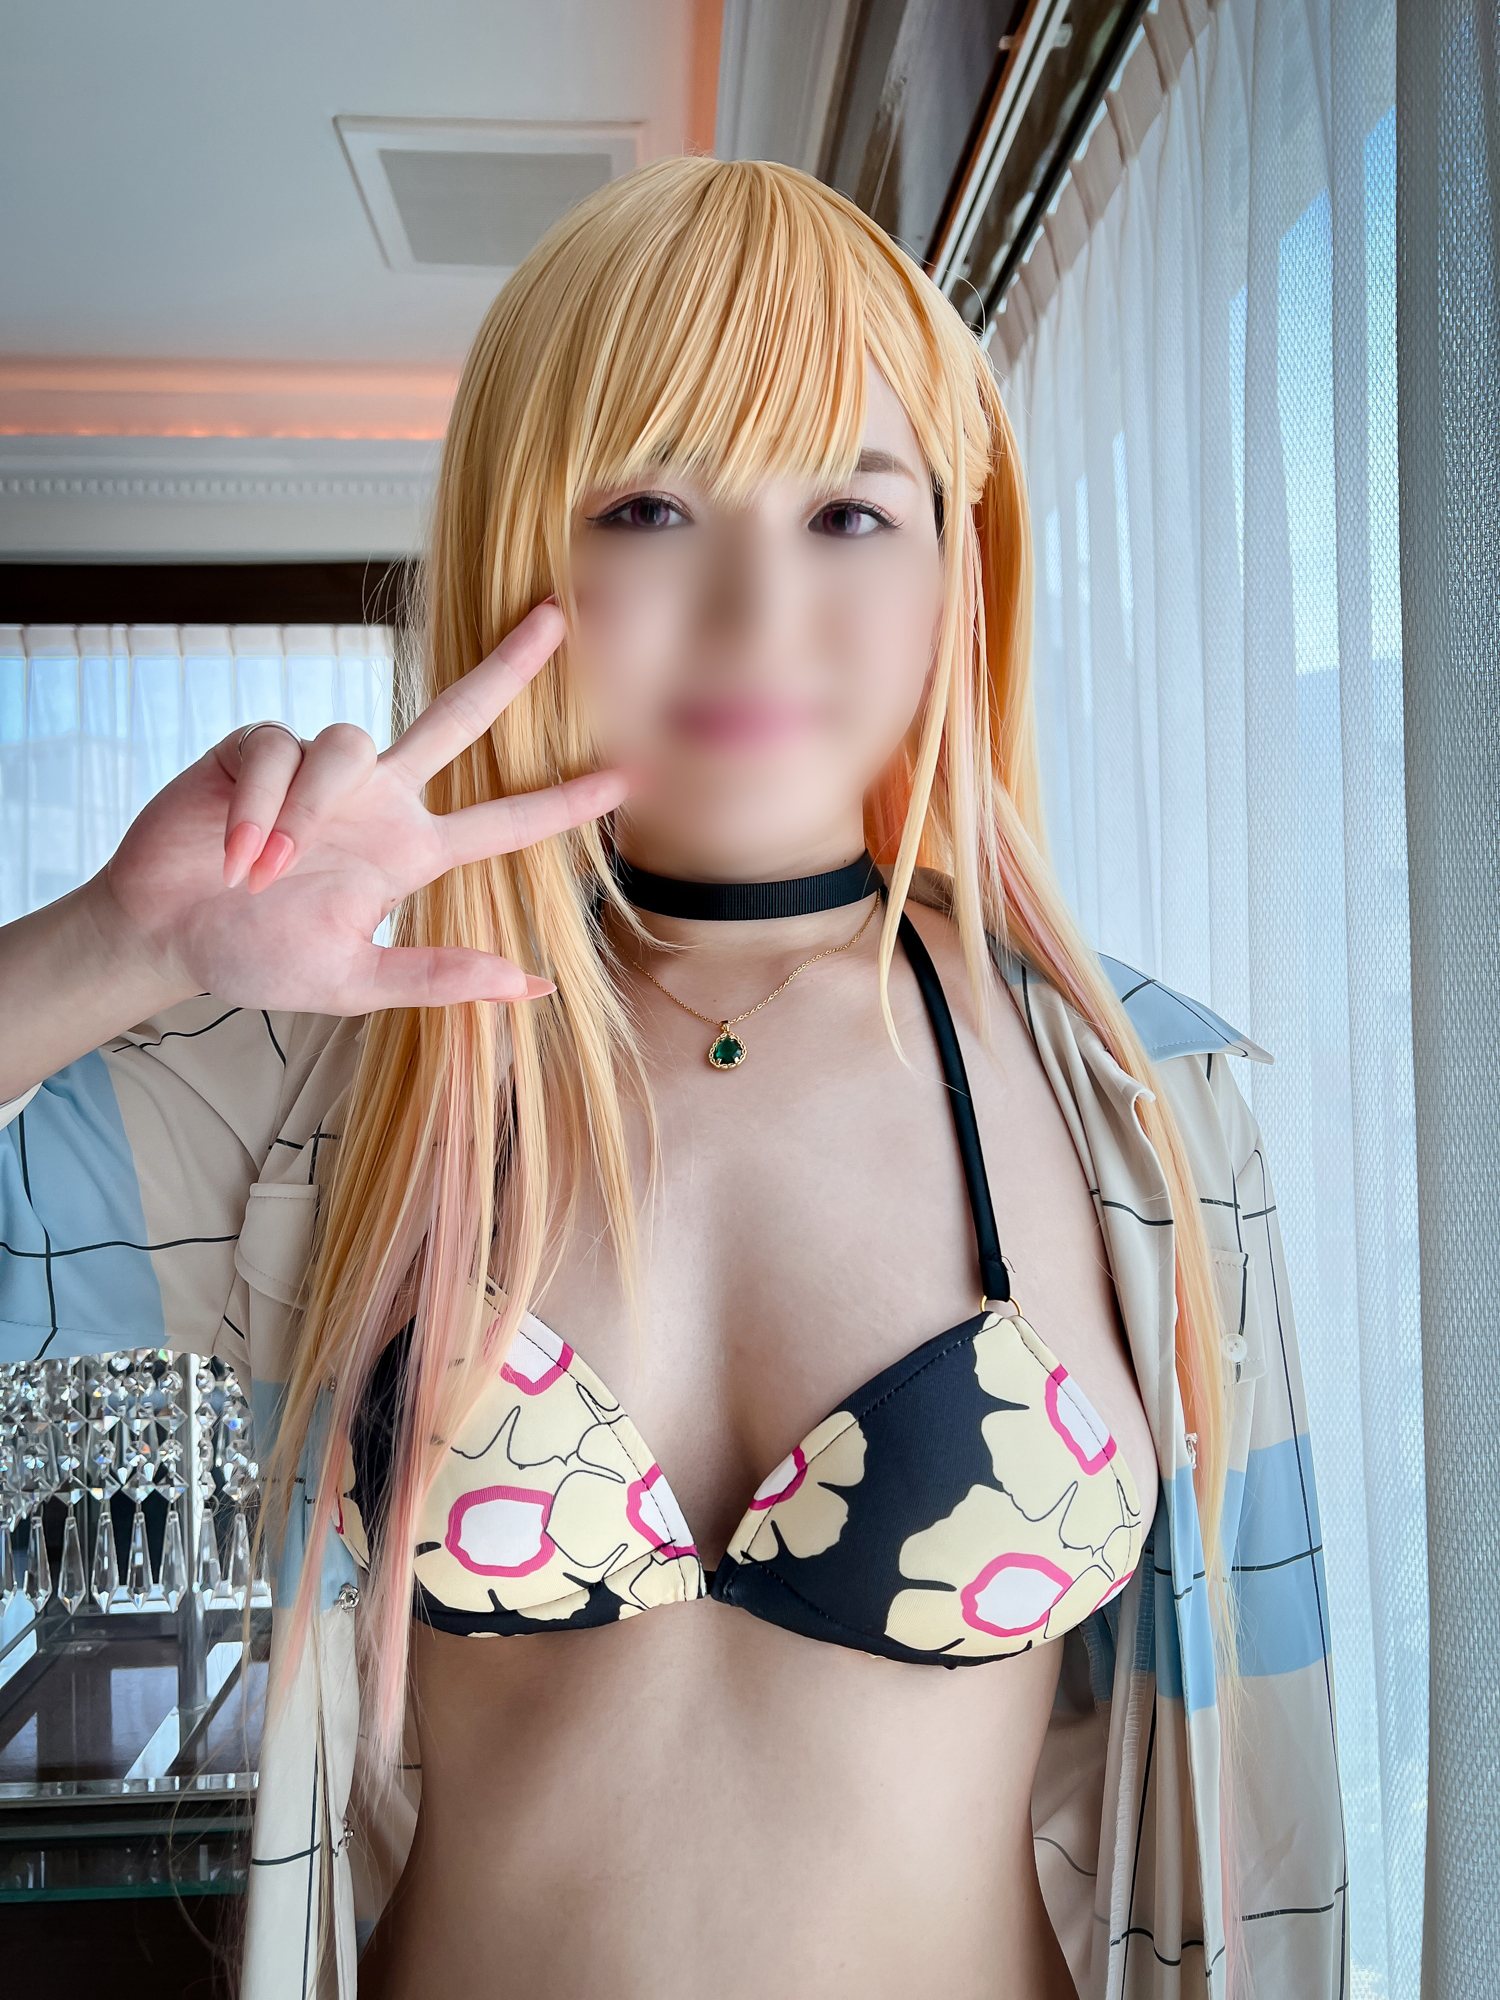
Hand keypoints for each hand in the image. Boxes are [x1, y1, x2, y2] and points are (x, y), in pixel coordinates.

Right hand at [92, 602, 625, 1013]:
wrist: (162, 937)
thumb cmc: (253, 956)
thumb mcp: (353, 982)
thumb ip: (437, 977)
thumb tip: (534, 984)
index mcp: (410, 851)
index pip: (504, 820)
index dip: (563, 801)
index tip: (627, 778)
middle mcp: (377, 799)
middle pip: (455, 716)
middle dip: (505, 667)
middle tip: (557, 616)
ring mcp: (319, 769)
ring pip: (347, 743)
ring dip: (303, 813)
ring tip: (261, 874)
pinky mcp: (257, 747)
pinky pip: (277, 751)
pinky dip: (259, 806)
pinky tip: (234, 853)